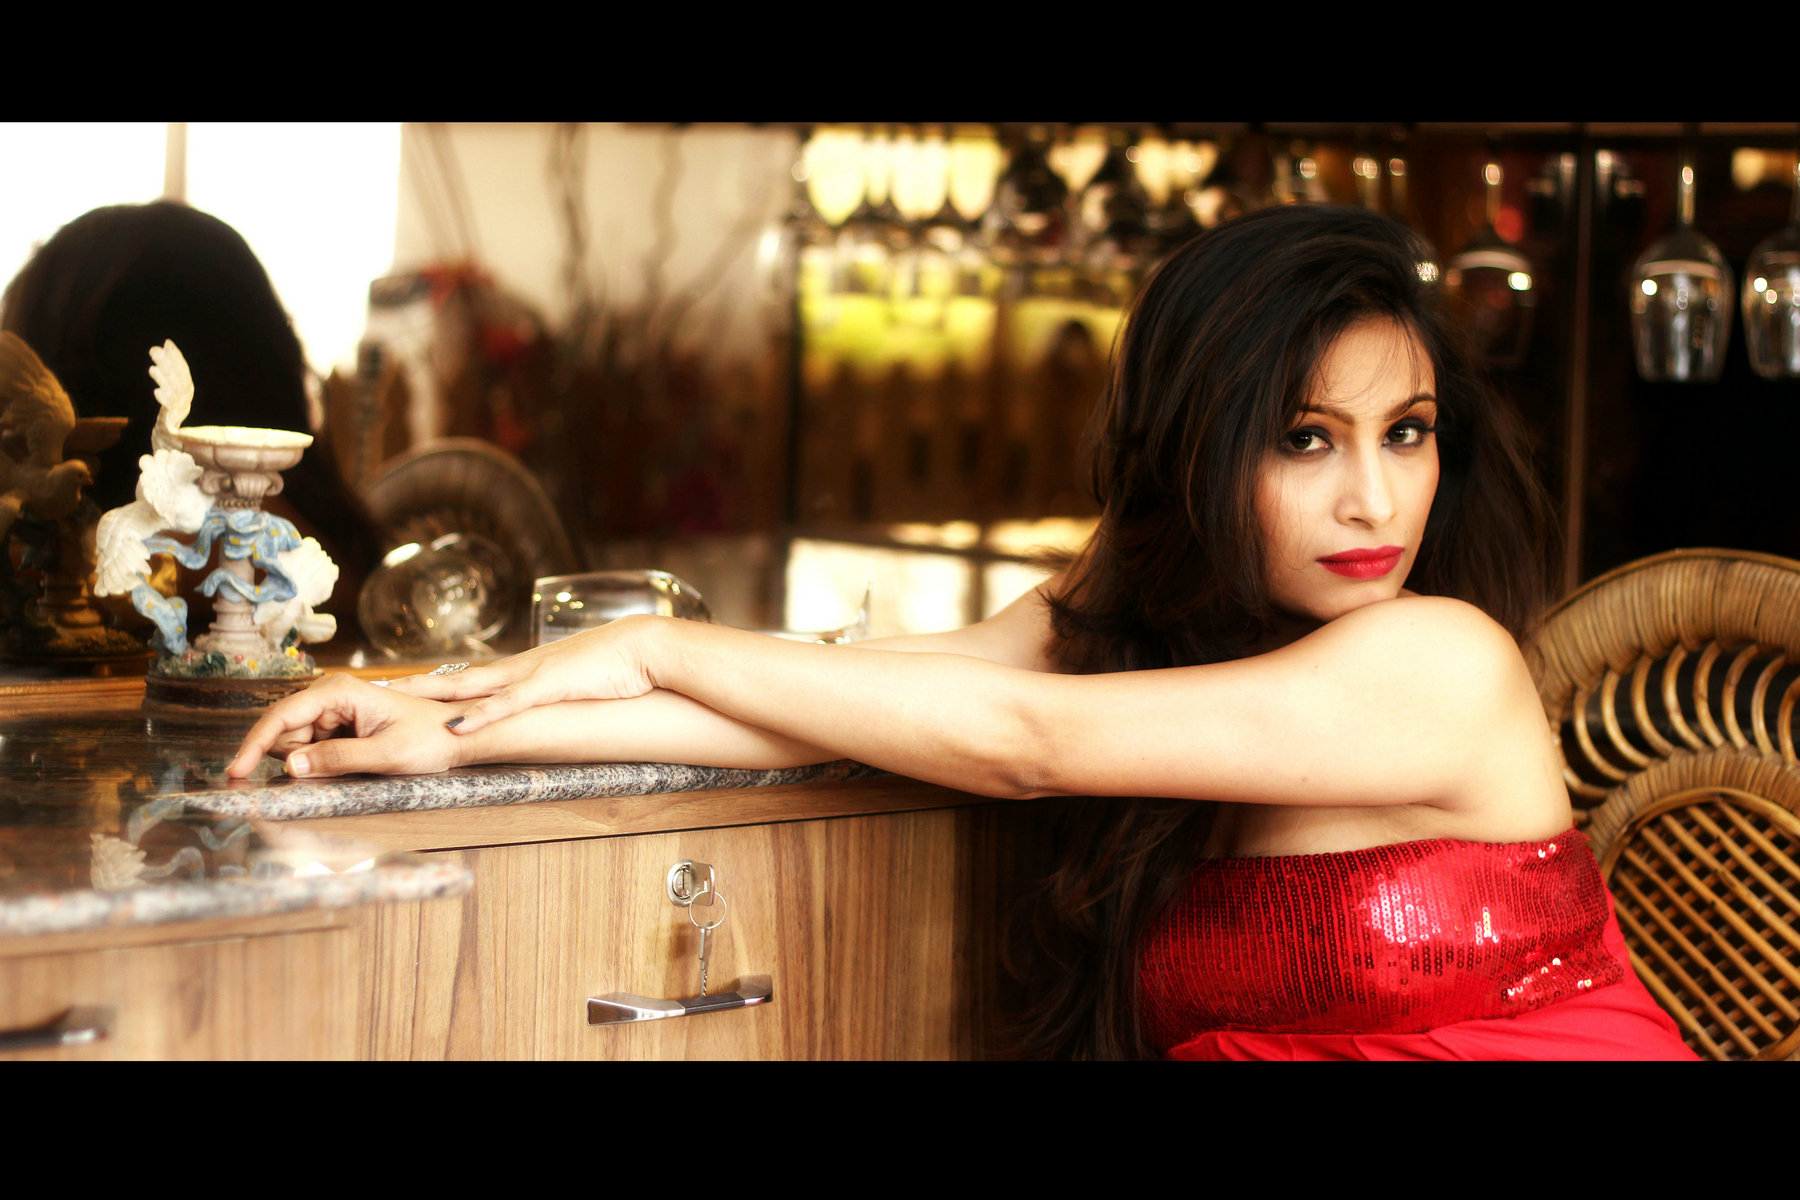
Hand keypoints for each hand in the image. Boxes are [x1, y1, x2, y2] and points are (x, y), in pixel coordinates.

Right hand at [227, 673, 472, 778]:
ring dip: (308, 763)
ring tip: (353, 766)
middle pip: (284, 732)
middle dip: (289, 759)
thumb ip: (337, 760)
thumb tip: (290, 766)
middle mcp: (330, 696)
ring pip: (296, 744)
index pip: (281, 716)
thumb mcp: (385, 754)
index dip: (254, 744)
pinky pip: (313, 749)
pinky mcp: (339, 726)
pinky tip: (347, 767)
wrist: (456, 735)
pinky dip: (318, 764)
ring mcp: (334, 711)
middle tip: (331, 773)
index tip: (236, 772)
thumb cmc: (429, 739)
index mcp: (339, 692)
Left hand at [384, 614, 659, 735]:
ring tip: (395, 701)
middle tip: (376, 691)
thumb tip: (542, 706)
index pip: (471, 680)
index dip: (435, 686)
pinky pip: (508, 704)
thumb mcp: (576, 683)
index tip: (403, 690)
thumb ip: (554, 694)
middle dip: (416, 687)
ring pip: (471, 688)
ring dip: (432, 696)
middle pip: (456, 680)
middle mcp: (518, 670)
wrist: (642, 646)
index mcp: (524, 670)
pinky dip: (481, 715)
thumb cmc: (616, 664)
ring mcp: (531, 676)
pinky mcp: (549, 685)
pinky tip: (457, 724)